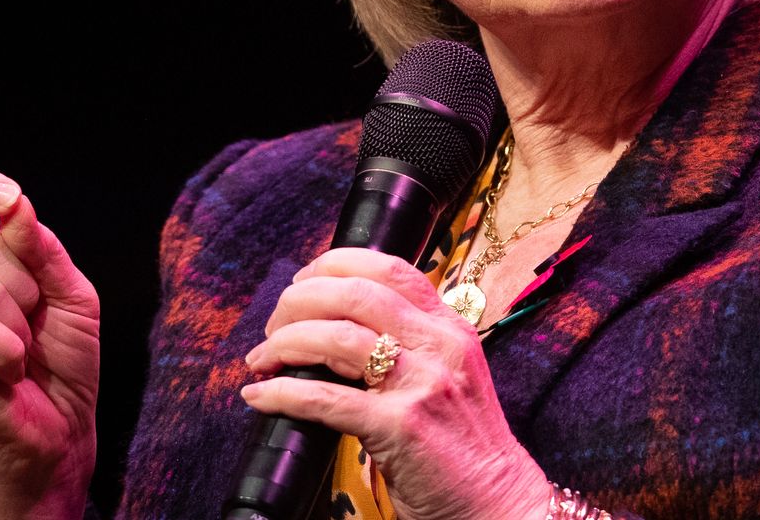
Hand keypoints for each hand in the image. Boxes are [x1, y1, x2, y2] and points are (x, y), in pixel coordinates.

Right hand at [0, 169, 101, 518]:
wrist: (58, 426)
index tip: (8, 197)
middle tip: (32, 326)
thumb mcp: (70, 293)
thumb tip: (16, 207)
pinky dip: (6, 350)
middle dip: (30, 287)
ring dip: (20, 326)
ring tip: (17, 353)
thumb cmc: (62, 359)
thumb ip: (43, 250)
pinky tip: (5, 372)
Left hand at [241, 248, 547, 519]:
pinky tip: (261, 396)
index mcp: (449, 328)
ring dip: (285, 342)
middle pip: (355, 293)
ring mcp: (422, 383)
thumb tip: (342, 329)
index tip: (302, 282)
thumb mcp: (450, 376)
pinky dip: (283, 393)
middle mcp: (439, 345)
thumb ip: (413, 345)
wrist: (497, 501)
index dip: (335, 264)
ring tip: (261, 359)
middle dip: (299, 301)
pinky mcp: (401, 426)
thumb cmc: (466, 445)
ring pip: (336, 336)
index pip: (390, 269)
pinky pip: (326, 398)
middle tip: (273, 325)